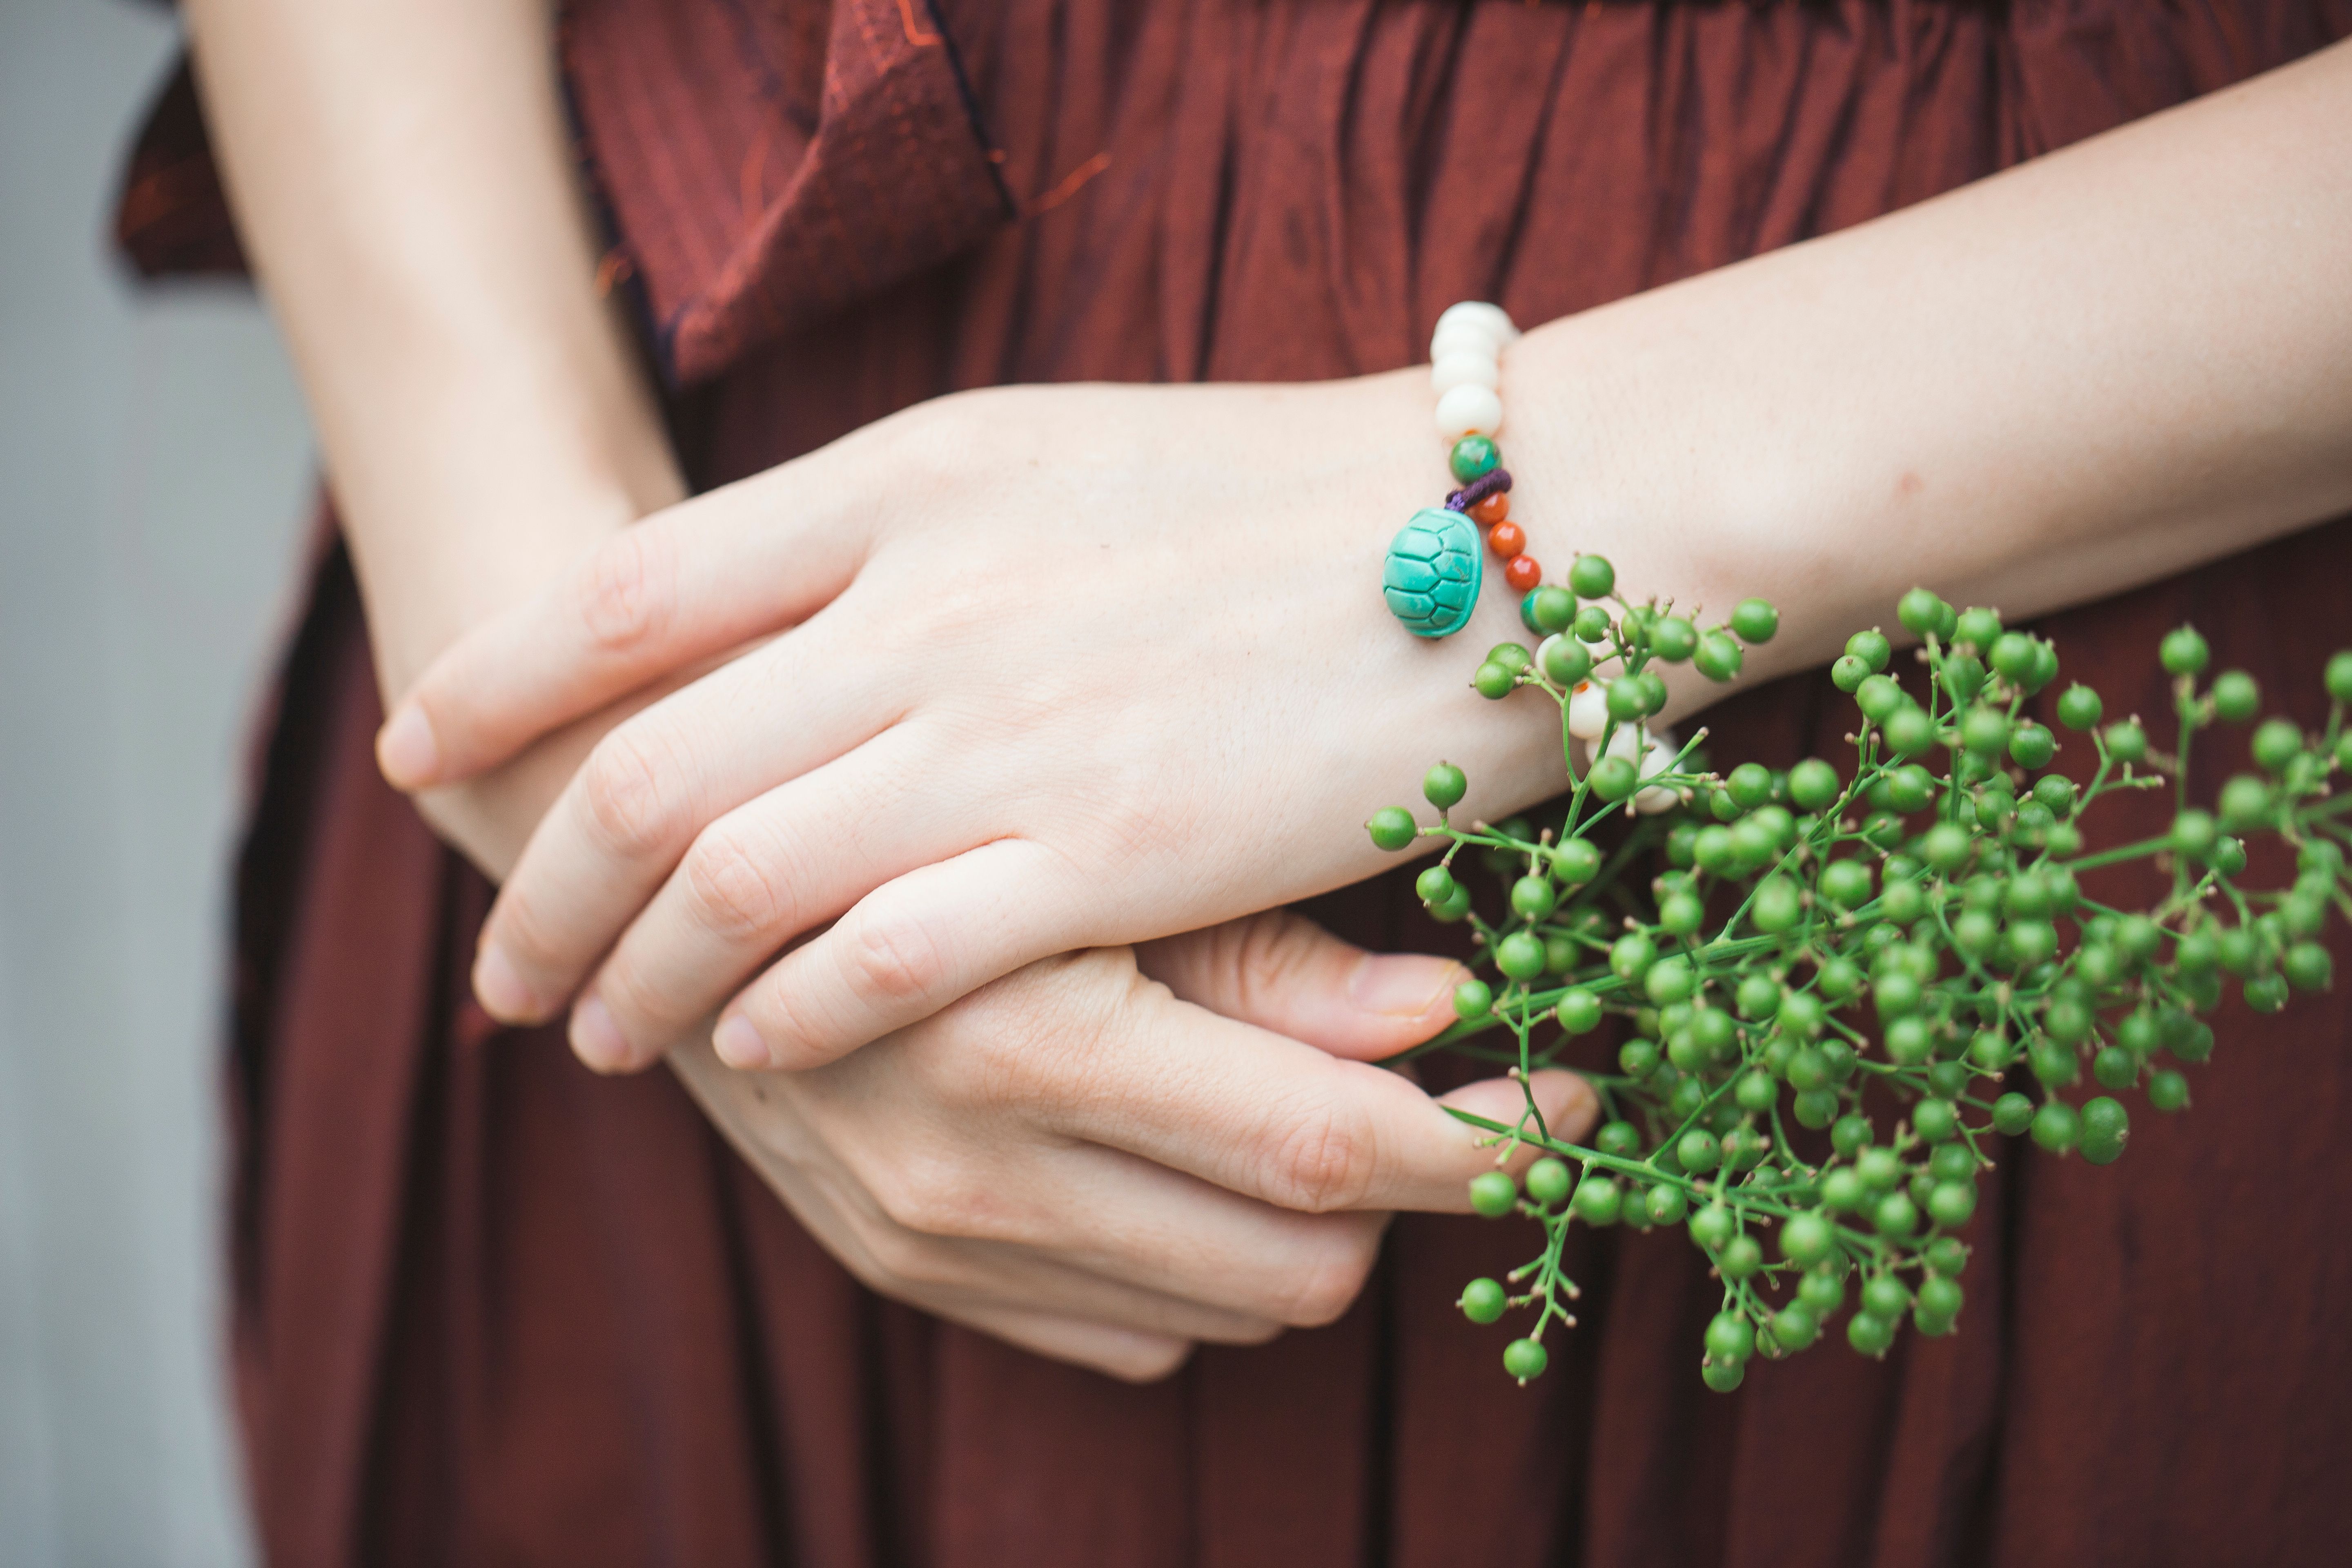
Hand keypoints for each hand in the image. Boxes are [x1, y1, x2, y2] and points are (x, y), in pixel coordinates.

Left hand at [381, 373, 1581, 1071]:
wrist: (1496, 525)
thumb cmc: (1281, 498)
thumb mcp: (1050, 458)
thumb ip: (896, 537)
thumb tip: (765, 630)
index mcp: (910, 480)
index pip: (625, 588)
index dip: (496, 681)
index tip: (427, 752)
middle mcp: (928, 599)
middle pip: (645, 760)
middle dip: (544, 888)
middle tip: (506, 966)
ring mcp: (1012, 727)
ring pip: (733, 874)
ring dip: (641, 972)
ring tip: (602, 1032)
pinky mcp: (1108, 848)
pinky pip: (883, 955)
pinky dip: (791, 1012)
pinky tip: (761, 1050)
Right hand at [671, 908, 1594, 1379]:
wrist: (658, 859)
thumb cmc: (905, 791)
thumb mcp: (1085, 834)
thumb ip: (1265, 953)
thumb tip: (1449, 1021)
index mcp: (1030, 1038)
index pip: (1327, 1152)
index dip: (1484, 1141)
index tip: (1582, 1102)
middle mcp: (974, 1169)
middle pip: (1297, 1261)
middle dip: (1407, 1190)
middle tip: (1454, 1089)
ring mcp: (931, 1242)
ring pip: (1224, 1308)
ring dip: (1301, 1223)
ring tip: (1301, 1092)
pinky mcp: (906, 1272)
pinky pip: (1126, 1331)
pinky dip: (1191, 1256)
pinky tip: (1178, 1139)